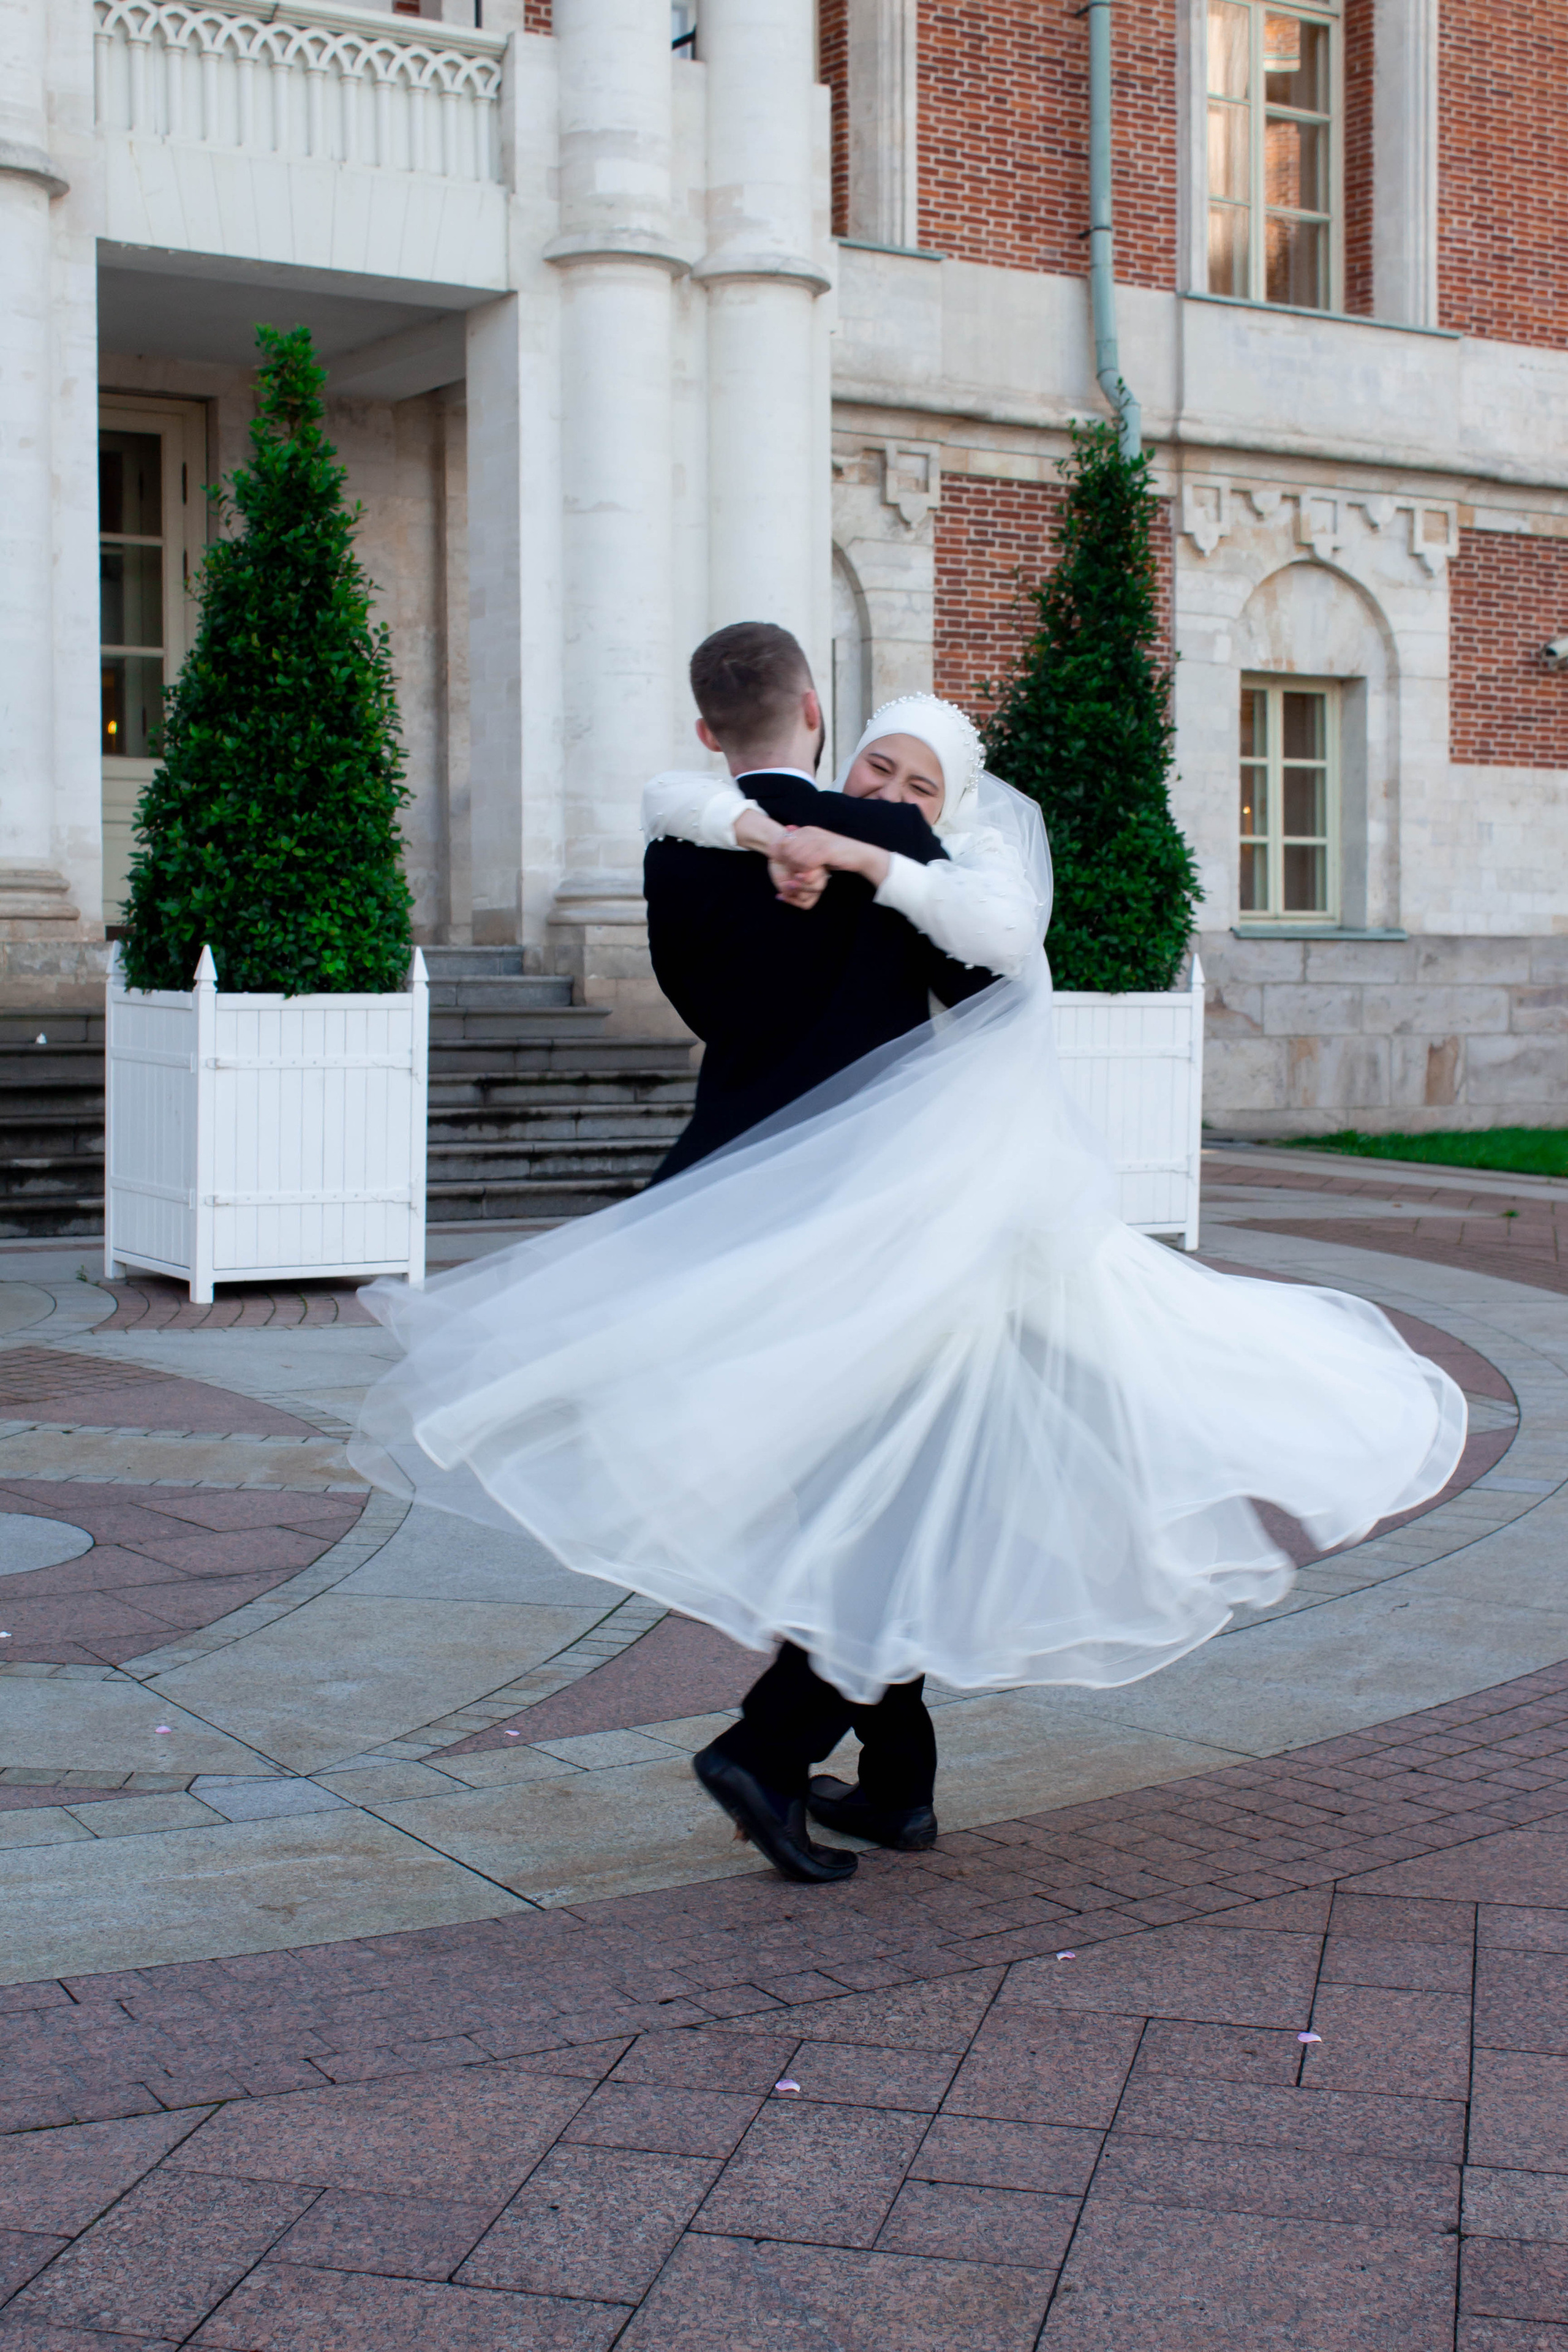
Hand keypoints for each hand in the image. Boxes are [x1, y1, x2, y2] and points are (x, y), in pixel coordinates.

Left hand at [770, 826, 890, 898]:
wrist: (858, 855)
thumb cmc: (836, 852)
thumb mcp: (817, 843)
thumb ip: (802, 838)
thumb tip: (787, 829)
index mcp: (807, 830)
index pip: (783, 842)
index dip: (783, 856)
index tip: (789, 865)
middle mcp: (811, 832)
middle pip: (787, 850)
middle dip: (788, 863)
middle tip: (794, 872)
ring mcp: (818, 840)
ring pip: (796, 857)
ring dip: (797, 869)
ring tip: (802, 874)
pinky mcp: (825, 851)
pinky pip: (807, 863)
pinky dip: (806, 871)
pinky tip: (810, 875)